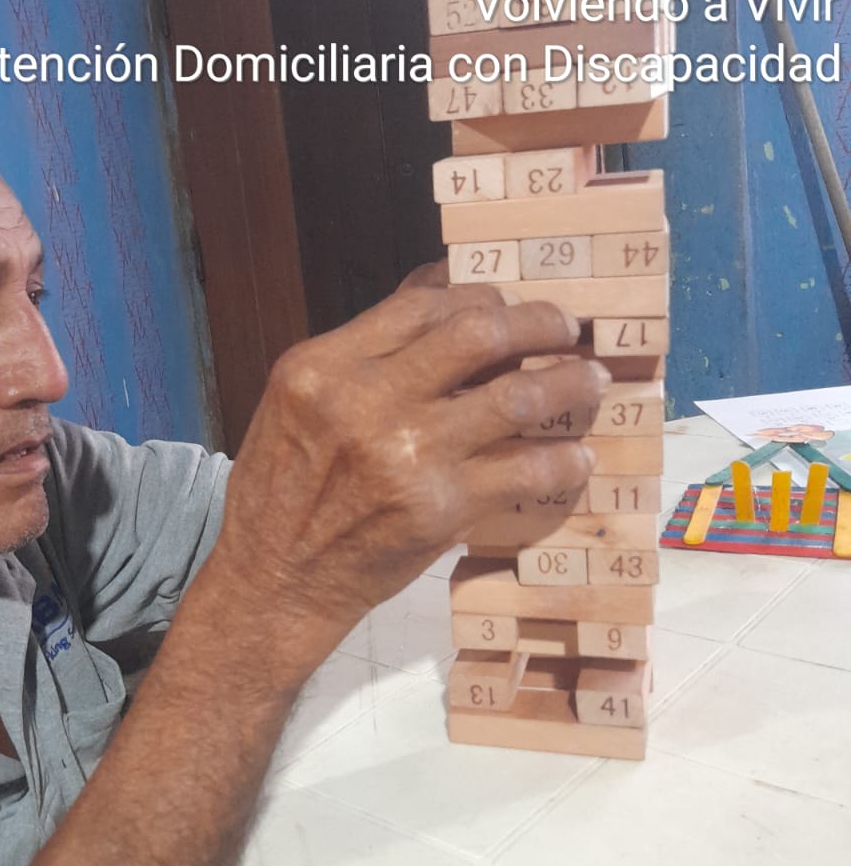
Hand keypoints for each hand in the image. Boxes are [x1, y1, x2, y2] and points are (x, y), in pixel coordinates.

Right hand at [208, 276, 607, 681]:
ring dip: (568, 383)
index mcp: (324, 366)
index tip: (506, 305)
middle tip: (564, 329)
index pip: (422, 306)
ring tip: (589, 380)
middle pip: (478, 333)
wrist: (275, 580)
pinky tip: (576, 456)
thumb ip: (364, 348)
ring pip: (516, 397)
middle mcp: (366, 401)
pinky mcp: (441, 509)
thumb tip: (436, 285)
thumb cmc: (282, 489)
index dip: (478, 296)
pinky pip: (525, 472)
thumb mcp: (298, 399)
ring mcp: (407, 455)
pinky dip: (562, 461)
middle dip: (537, 323)